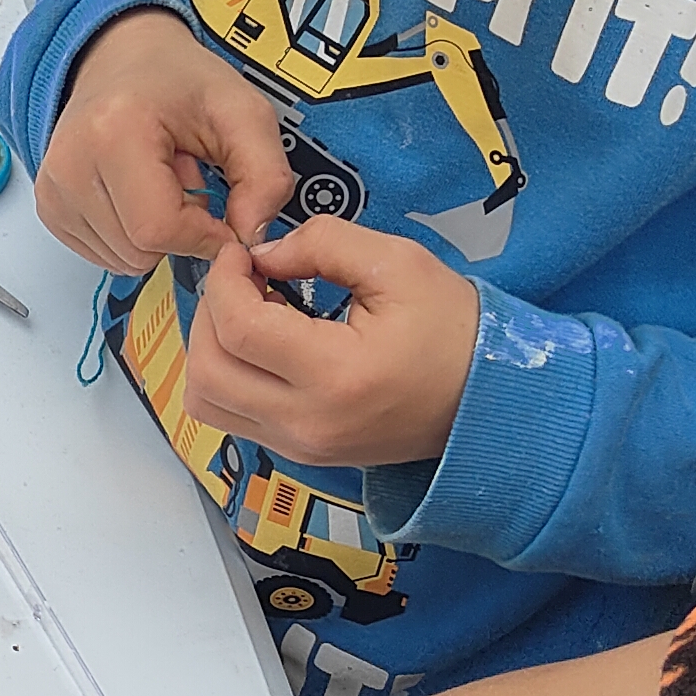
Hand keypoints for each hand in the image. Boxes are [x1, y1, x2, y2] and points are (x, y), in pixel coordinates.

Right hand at [36, 9, 292, 273]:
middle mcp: (71, 162)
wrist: (123, 57)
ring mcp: (54, 188)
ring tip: (161, 182)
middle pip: (139, 250)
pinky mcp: (49, 207)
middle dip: (181, 232)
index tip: (223, 216)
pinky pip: (103, 255)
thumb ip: (266, 178)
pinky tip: (137, 194)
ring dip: (156, 235)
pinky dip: (131, 237)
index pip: (158, 228)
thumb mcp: (244, 114)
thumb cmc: (178, 81)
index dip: (204, 236)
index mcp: (116, 131)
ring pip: (122, 260)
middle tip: (187, 180)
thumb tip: (251, 239)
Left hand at [182, 217, 476, 468]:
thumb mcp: (399, 264)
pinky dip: (230, 375)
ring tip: (250, 312)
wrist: (490, 401)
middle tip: (240, 278)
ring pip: (207, 401)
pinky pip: (234, 416)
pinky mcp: (300, 453)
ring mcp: (300, 446)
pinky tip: (266, 344)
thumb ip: (323, 243)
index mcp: (335, 375)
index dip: (225, 279)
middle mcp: (307, 423)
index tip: (241, 252)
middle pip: (206, 370)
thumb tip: (262, 253)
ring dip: (210, 349)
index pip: (238, 328)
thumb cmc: (455, 332)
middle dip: (209, 312)